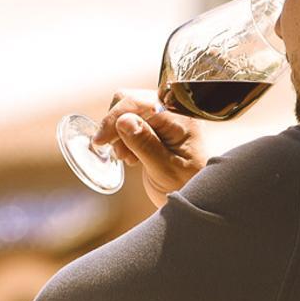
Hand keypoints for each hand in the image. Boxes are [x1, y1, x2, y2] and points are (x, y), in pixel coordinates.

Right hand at [93, 88, 207, 207]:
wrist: (199, 199)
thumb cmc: (188, 186)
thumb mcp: (165, 170)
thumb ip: (145, 144)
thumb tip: (124, 121)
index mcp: (180, 117)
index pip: (139, 103)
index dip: (115, 119)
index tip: (100, 140)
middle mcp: (174, 111)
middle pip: (131, 101)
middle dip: (117, 124)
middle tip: (118, 152)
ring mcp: (166, 118)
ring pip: (129, 111)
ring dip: (120, 133)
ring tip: (128, 157)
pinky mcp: (159, 127)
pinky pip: (134, 121)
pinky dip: (126, 137)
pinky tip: (133, 156)